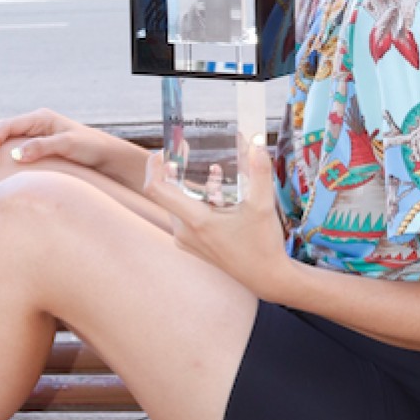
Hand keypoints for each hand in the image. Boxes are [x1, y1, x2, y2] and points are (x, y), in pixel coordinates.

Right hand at [0, 108, 111, 170]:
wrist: (104, 155)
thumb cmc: (89, 147)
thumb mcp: (68, 145)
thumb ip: (43, 147)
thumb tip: (17, 154)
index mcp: (40, 118)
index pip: (6, 125)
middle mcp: (33, 123)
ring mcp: (32, 134)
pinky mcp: (33, 145)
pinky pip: (7, 145)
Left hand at [144, 134, 287, 297]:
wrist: (265, 277)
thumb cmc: (263, 243)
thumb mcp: (263, 205)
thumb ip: (259, 172)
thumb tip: (257, 142)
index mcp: (196, 221)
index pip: (156, 189)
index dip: (154, 166)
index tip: (165, 150)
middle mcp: (184, 232)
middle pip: (167, 193)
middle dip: (177, 169)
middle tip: (188, 149)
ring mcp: (186, 240)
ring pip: (177, 203)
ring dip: (190, 184)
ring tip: (214, 172)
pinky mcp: (192, 244)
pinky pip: (184, 215)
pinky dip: (196, 199)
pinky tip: (219, 193)